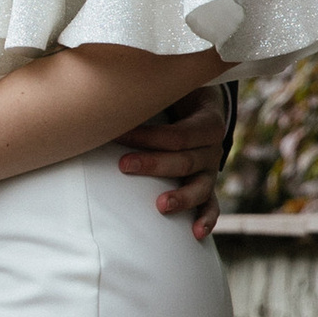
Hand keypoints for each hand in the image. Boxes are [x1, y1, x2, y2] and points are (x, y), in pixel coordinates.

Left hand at [113, 79, 229, 243]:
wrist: (204, 109)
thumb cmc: (178, 99)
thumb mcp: (171, 89)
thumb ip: (148, 88)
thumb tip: (105, 83)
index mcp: (208, 123)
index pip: (177, 135)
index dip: (147, 136)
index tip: (116, 134)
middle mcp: (212, 149)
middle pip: (185, 161)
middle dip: (154, 164)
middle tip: (124, 165)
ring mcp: (211, 171)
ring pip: (200, 187)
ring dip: (182, 198)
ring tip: (161, 206)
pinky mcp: (208, 188)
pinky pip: (212, 206)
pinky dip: (206, 220)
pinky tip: (195, 233)